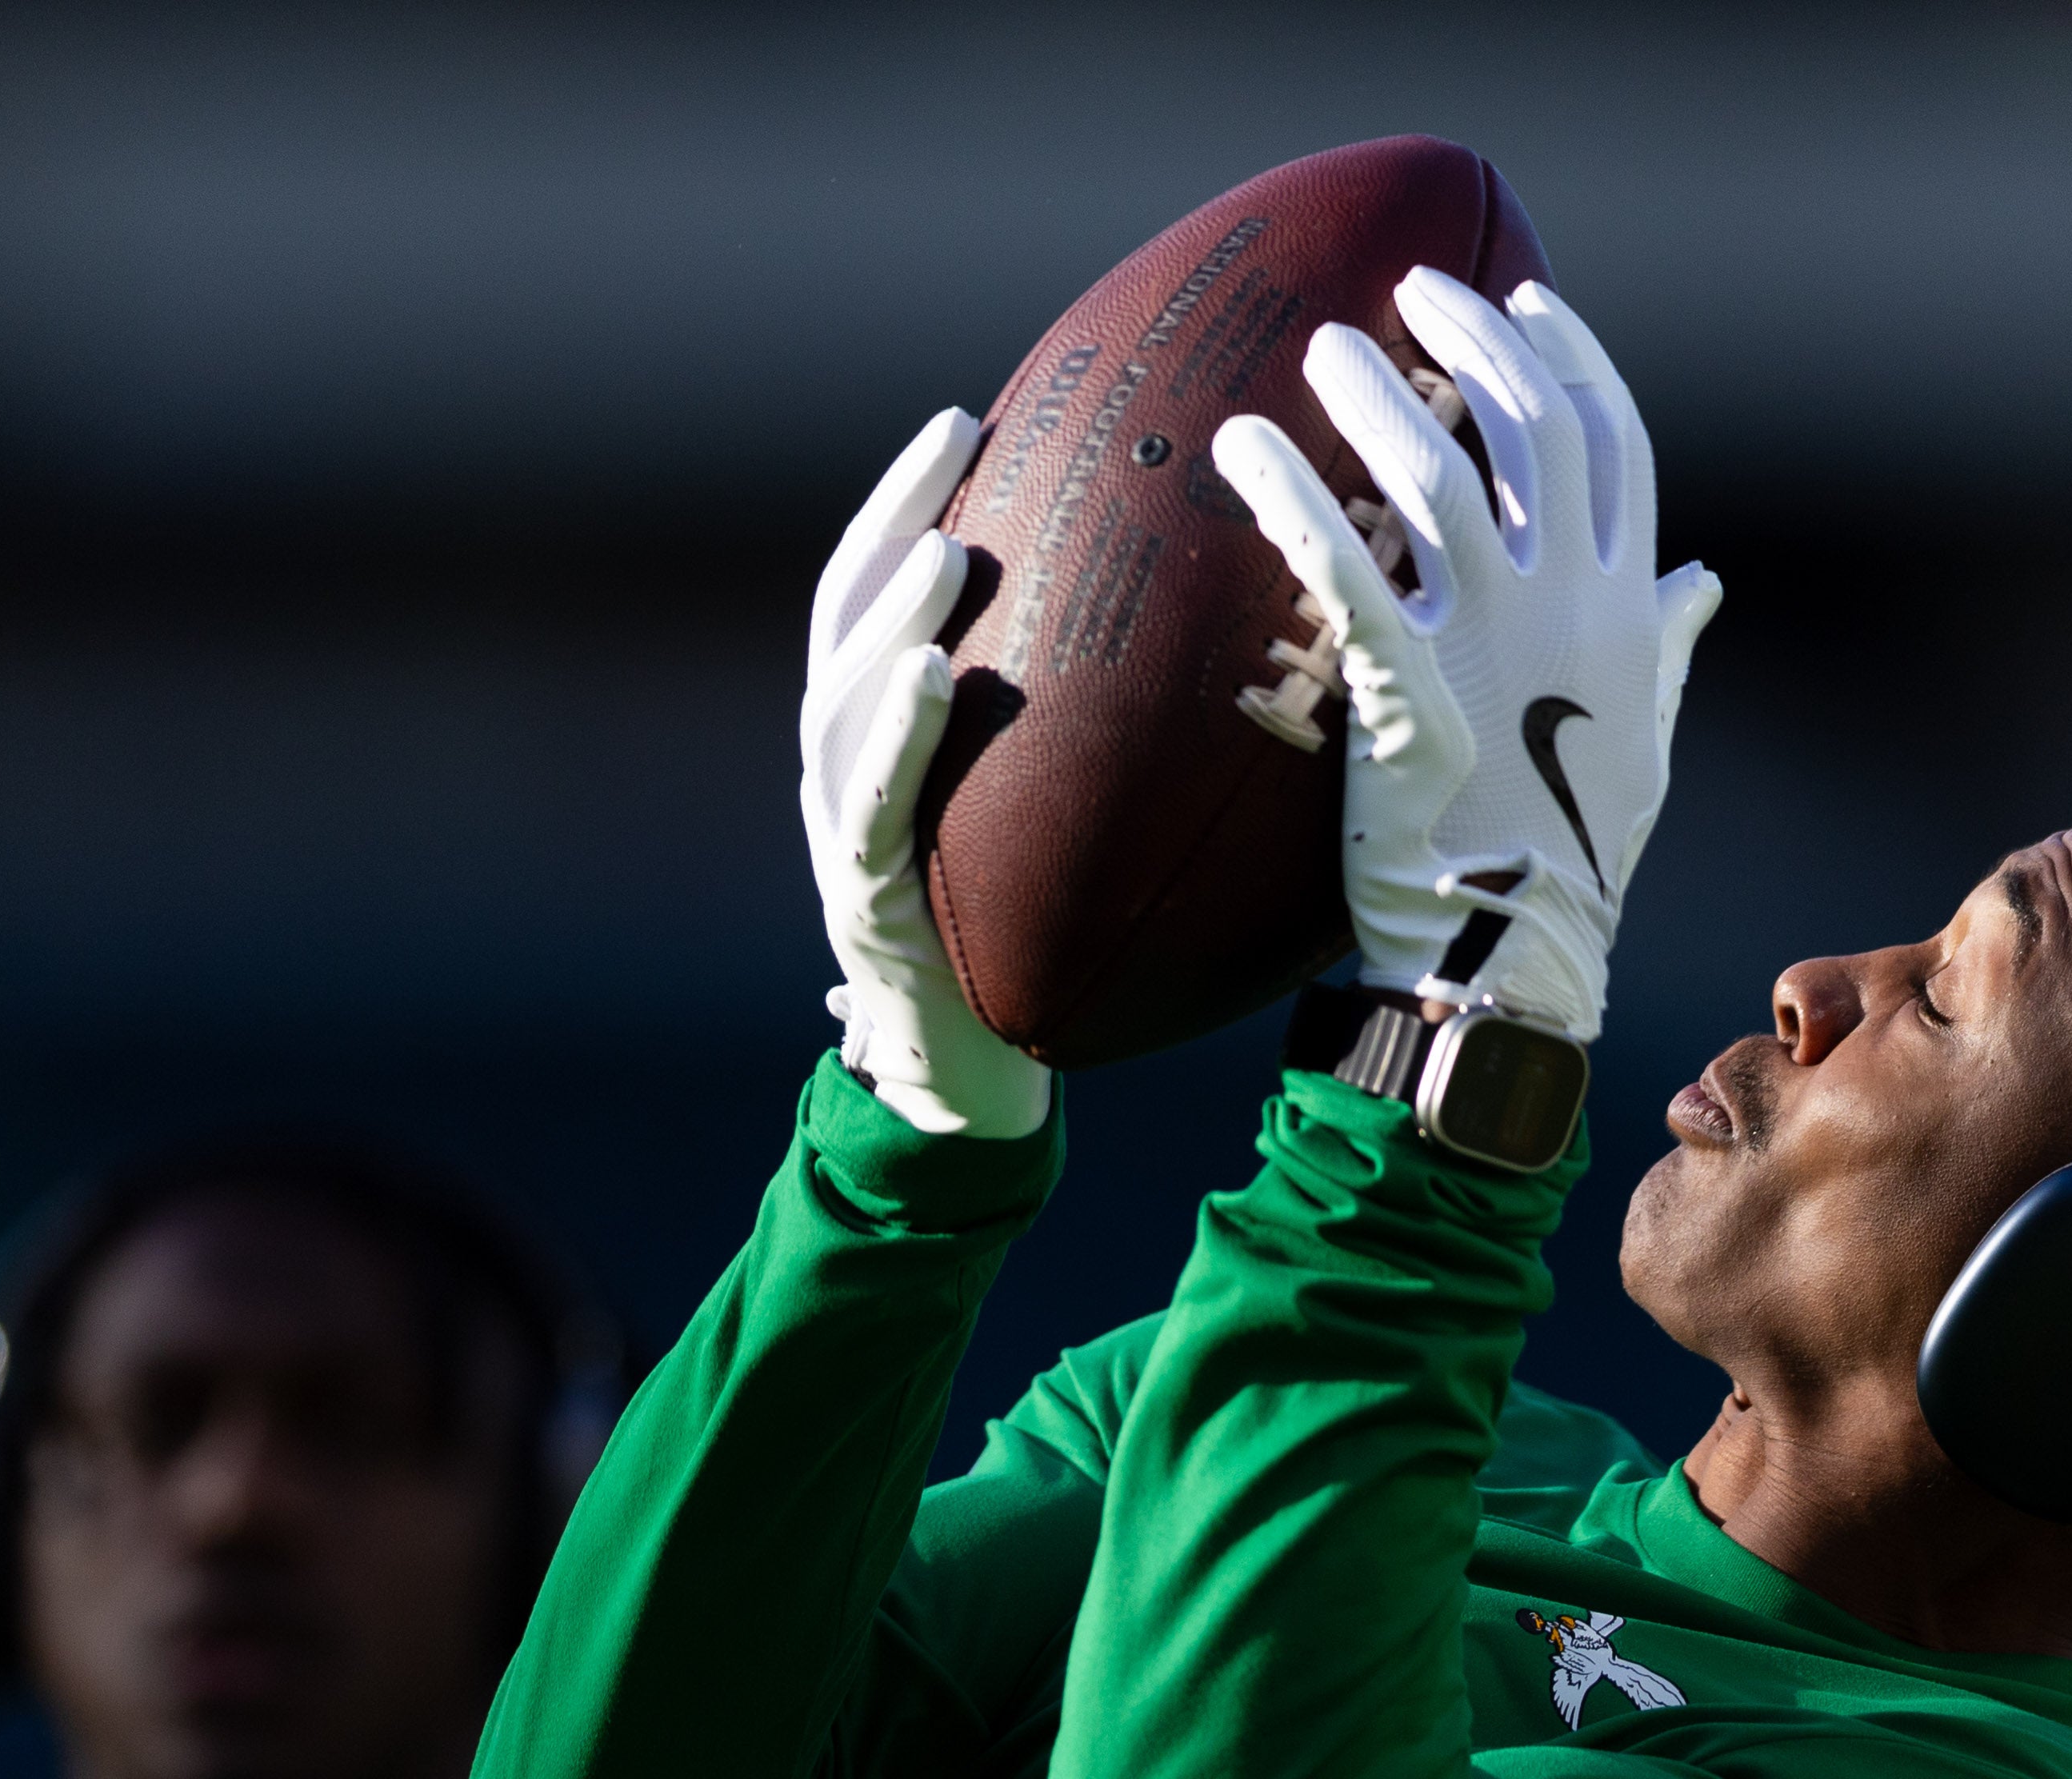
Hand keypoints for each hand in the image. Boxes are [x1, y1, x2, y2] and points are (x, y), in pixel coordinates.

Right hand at [800, 409, 1051, 1140]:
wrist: (981, 1070)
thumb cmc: (1038, 931)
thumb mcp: (1069, 812)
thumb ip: (1103, 732)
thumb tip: (1232, 642)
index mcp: (889, 728)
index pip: (886, 585)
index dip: (913, 496)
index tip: (974, 415)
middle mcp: (847, 761)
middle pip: (849, 610)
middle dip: (892, 516)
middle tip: (956, 437)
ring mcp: (839, 827)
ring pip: (840, 695)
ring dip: (890, 611)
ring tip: (947, 552)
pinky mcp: (854, 896)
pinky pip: (868, 799)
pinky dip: (892, 729)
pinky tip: (933, 673)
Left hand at [1213, 271, 1721, 1043]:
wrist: (1514, 973)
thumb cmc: (1570, 867)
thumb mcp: (1642, 744)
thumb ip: (1665, 646)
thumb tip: (1701, 578)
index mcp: (1627, 609)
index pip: (1616, 441)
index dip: (1572, 357)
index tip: (1526, 296)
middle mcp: (1574, 608)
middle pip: (1531, 424)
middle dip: (1472, 338)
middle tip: (1408, 289)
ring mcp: (1498, 649)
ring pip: (1441, 474)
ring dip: (1378, 396)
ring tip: (1322, 349)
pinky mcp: (1412, 697)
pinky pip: (1347, 568)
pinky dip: (1294, 496)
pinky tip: (1242, 446)